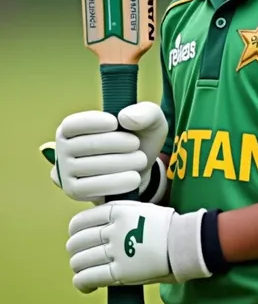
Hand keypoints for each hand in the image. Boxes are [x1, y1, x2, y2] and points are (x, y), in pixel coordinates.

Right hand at [40, 102, 167, 204]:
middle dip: (118, 144)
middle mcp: (61, 148)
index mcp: (71, 127)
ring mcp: (64, 171)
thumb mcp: (149, 121)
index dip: (93, 123)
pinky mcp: (73, 191)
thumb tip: (125, 118)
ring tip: (140, 160)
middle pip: (87, 145)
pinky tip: (134, 179)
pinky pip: (90, 189)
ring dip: (121, 164)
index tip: (115, 123)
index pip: (73, 124)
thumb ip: (144, 112)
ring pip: (90, 167)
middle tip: (136, 145)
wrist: (138, 169)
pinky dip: (115, 184)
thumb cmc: (139, 138)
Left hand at [66, 201, 211, 291]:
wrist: (185, 242)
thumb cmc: (166, 226)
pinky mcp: (119, 273)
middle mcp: (112, 229)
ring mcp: (115, 251)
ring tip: (84, 272)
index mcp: (116, 211)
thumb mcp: (139, 208)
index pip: (80, 222)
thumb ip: (118, 214)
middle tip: (81, 257)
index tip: (77, 238)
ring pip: (79, 261)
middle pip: (77, 242)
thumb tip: (100, 223)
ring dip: (78, 268)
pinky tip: (86, 286)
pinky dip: (81, 283)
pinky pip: (88, 278)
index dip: (74, 232)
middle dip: (75, 251)